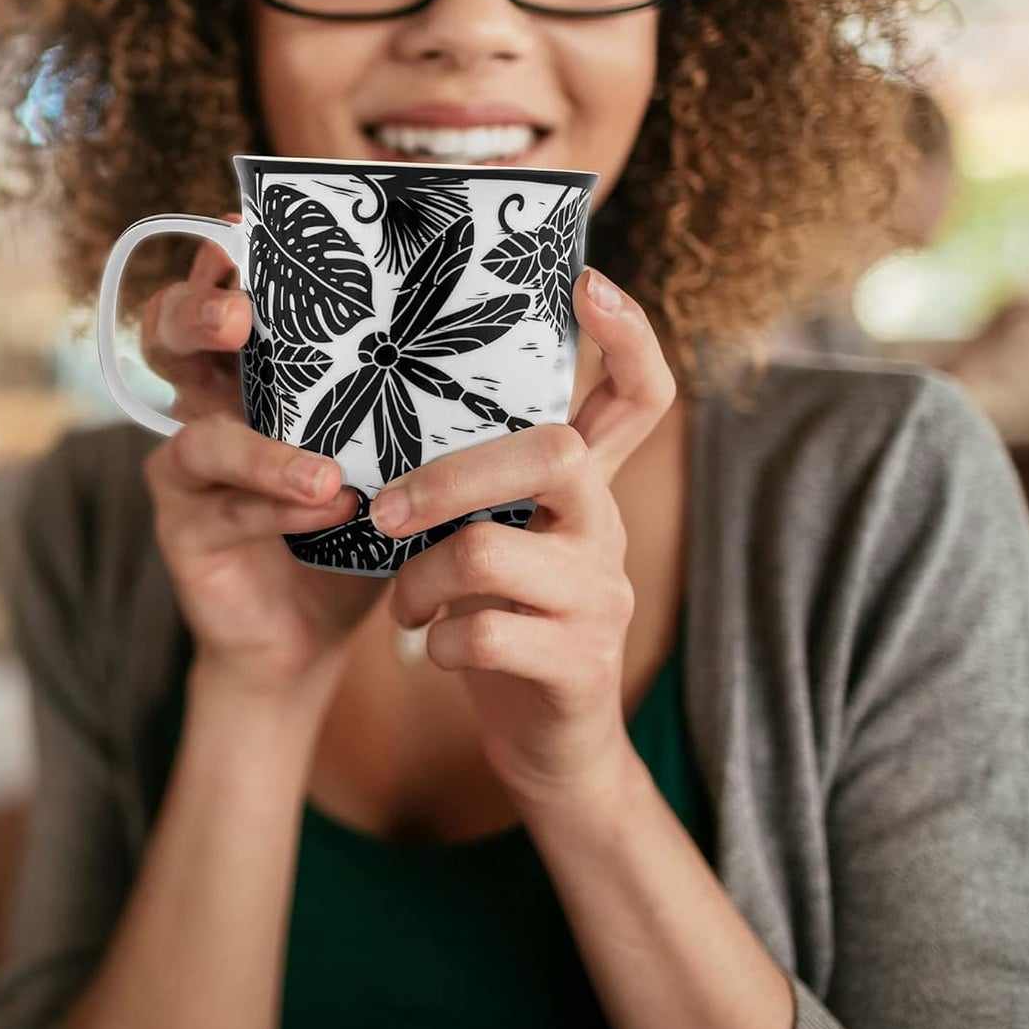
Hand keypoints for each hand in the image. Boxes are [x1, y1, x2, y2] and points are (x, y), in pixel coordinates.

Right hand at [140, 215, 385, 699]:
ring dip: (261, 448)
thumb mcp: (393, 444)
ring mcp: (189, 470)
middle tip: (240, 317)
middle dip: (197, 313)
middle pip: (168, 335)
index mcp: (255, 367)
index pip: (222, 290)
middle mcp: (210, 404)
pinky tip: (329, 512)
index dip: (220, 256)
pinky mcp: (184, 530)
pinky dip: (276, 509)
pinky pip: (222, 508)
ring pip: (195, 433)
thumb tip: (519, 313)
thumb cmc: (361, 520)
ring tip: (326, 472)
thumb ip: (422, 388)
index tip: (243, 228)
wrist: (315, 633)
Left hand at [372, 266, 675, 804]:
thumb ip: (477, 485)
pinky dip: (432, 641)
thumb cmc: (505, 621)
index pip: (641, 396)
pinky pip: (481, 632)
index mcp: (587, 492)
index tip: (588, 279)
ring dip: (420, 578)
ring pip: (492, 549)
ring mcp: (600, 598)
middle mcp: (605, 530)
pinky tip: (428, 651)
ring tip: (402, 603)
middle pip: (555, 452)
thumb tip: (388, 406)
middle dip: (450, 476)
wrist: (549, 749)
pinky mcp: (578, 664)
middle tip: (388, 510)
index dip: (629, 335)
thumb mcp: (500, 541)